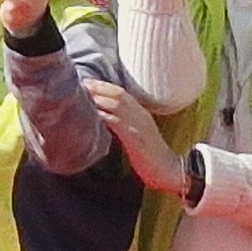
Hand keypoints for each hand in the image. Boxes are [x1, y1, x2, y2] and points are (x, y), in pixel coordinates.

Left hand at [84, 78, 192, 192]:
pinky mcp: (135, 137)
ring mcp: (138, 125)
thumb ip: (125, 123)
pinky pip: (117, 122)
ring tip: (84, 95)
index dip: (104, 86)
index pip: (122, 93)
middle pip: (118, 95)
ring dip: (99, 98)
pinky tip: (92, 114)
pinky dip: (104, 116)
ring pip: (117, 105)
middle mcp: (141, 115)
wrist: (168, 169)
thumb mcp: (138, 133)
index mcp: (141, 113)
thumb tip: (105, 117)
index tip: (88, 81)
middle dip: (99, 87)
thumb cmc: (150, 155)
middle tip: (83, 83)